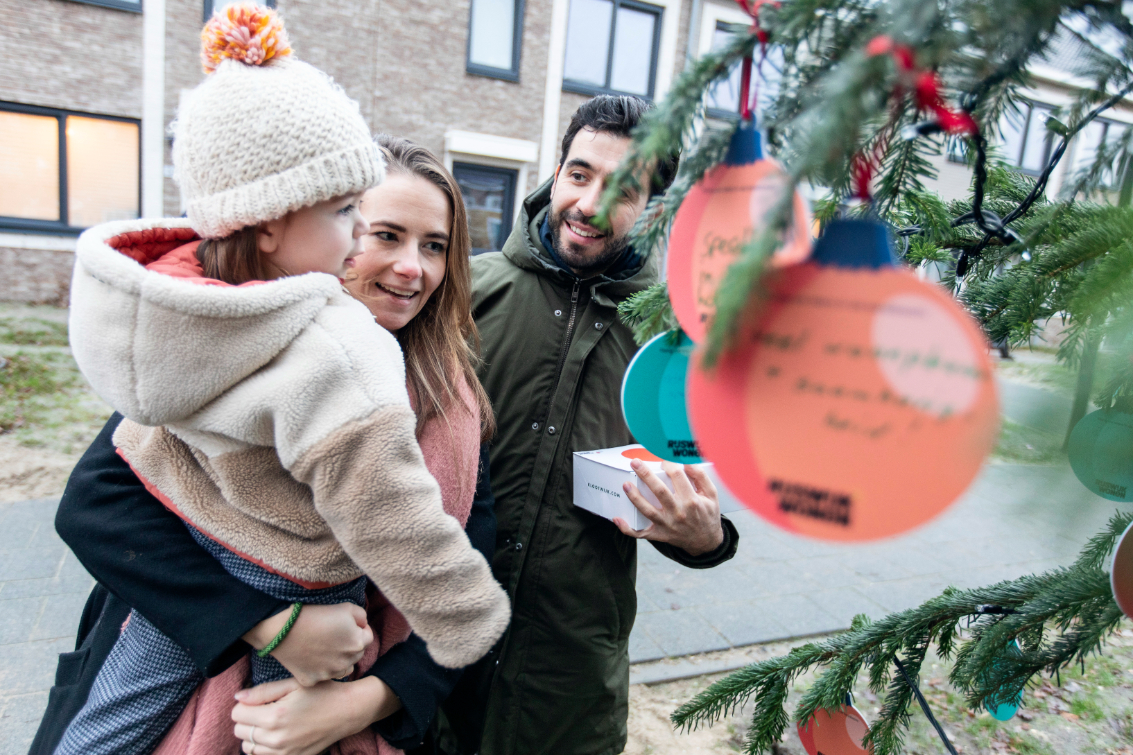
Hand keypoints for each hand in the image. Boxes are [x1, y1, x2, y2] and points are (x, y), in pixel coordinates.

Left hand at [232, 676, 401, 754]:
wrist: (346, 712)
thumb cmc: (321, 693)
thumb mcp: (293, 684)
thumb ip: (263, 691)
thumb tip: (238, 698)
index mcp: (275, 715)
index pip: (237, 713)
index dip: (245, 703)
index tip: (257, 699)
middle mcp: (276, 737)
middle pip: (239, 731)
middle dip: (247, 718)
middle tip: (264, 709)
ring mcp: (283, 752)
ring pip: (247, 746)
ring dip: (253, 733)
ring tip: (270, 721)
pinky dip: (263, 746)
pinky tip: (276, 733)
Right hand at [242, 603, 372, 686]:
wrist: (282, 628)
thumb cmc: (314, 614)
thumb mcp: (345, 607)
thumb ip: (361, 616)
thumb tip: (362, 625)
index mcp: (357, 644)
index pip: (368, 637)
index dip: (359, 628)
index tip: (346, 624)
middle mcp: (346, 663)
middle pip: (356, 654)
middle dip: (350, 645)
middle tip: (334, 634)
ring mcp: (329, 674)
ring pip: (342, 668)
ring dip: (339, 660)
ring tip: (325, 647)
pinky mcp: (312, 680)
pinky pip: (322, 676)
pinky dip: (320, 669)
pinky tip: (311, 657)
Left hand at [615, 459, 723, 555]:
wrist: (706, 542)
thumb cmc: (707, 515)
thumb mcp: (712, 495)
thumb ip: (700, 477)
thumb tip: (687, 462)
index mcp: (692, 500)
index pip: (677, 476)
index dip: (669, 464)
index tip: (664, 460)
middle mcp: (678, 512)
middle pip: (659, 491)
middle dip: (646, 475)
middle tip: (635, 463)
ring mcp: (667, 525)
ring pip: (647, 510)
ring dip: (635, 497)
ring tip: (626, 485)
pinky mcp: (660, 534)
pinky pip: (641, 533)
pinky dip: (627, 528)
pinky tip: (617, 519)